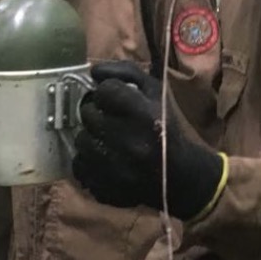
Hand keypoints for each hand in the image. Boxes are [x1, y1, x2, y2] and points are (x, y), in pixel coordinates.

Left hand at [73, 63, 224, 220]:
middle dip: (97, 113)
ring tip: (108, 139)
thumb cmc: (167, 129)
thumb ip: (126, 72)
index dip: (107, 93)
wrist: (181, 177)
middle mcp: (128, 141)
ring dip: (92, 136)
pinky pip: (79, 166)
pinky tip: (105, 157)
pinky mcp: (106, 188)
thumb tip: (94, 71)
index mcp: (144, 115)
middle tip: (110, 119)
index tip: (114, 99)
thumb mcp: (156, 93)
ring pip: (81, 140)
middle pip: (88, 114)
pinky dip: (88, 160)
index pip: (104, 91)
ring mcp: (115, 168)